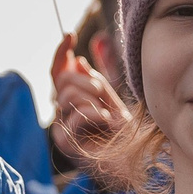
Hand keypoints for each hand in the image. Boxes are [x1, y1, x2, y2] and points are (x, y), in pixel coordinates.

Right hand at [48, 36, 127, 168]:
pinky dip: (96, 115)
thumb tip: (79, 62)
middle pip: (61, 80)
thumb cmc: (124, 131)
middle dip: (88, 81)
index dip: (62, 52)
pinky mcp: (65, 143)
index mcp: (72, 102)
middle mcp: (62, 114)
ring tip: (109, 114)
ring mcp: (61, 129)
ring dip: (93, 100)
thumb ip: (95, 79)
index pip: (58, 72)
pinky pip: (75, 115)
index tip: (70, 35)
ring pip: (67, 96)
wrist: (134, 158)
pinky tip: (107, 124)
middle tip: (104, 94)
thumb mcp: (111, 98)